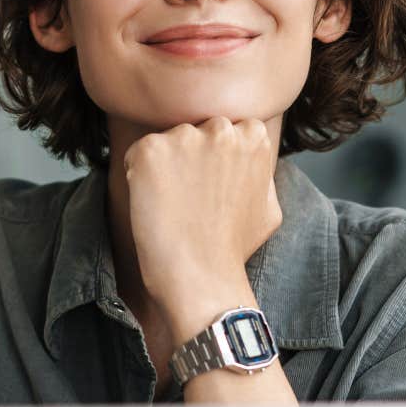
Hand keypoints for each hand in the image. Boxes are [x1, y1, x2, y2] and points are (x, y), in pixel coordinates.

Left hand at [122, 116, 281, 329]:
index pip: (224, 129)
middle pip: (194, 129)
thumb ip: (261, 173)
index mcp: (253, 136)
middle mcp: (221, 129)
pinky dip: (137, 176)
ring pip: (166, 142)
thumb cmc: (233, 249)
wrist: (201, 277)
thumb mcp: (269, 206)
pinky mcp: (150, 151)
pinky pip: (136, 154)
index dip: (213, 158)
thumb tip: (253, 160)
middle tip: (189, 197)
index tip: (210, 187)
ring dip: (164, 166)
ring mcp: (185, 137)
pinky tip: (153, 204)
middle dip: (189, 156)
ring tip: (172, 205)